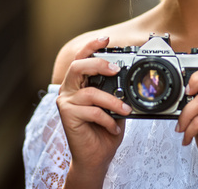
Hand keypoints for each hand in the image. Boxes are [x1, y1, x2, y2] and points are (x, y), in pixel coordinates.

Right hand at [57, 36, 131, 187]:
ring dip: (112, 100)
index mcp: (79, 83)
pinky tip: (113, 127)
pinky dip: (108, 119)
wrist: (96, 157)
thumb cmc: (104, 130)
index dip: (91, 46)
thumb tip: (130, 78)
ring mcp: (66, 103)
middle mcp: (69, 90)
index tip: (106, 39)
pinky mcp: (68, 117)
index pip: (81, 59)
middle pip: (77, 67)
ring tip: (125, 109)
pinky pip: (93, 112)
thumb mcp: (114, 105)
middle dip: (98, 63)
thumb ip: (115, 90)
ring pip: (89, 92)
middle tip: (115, 68)